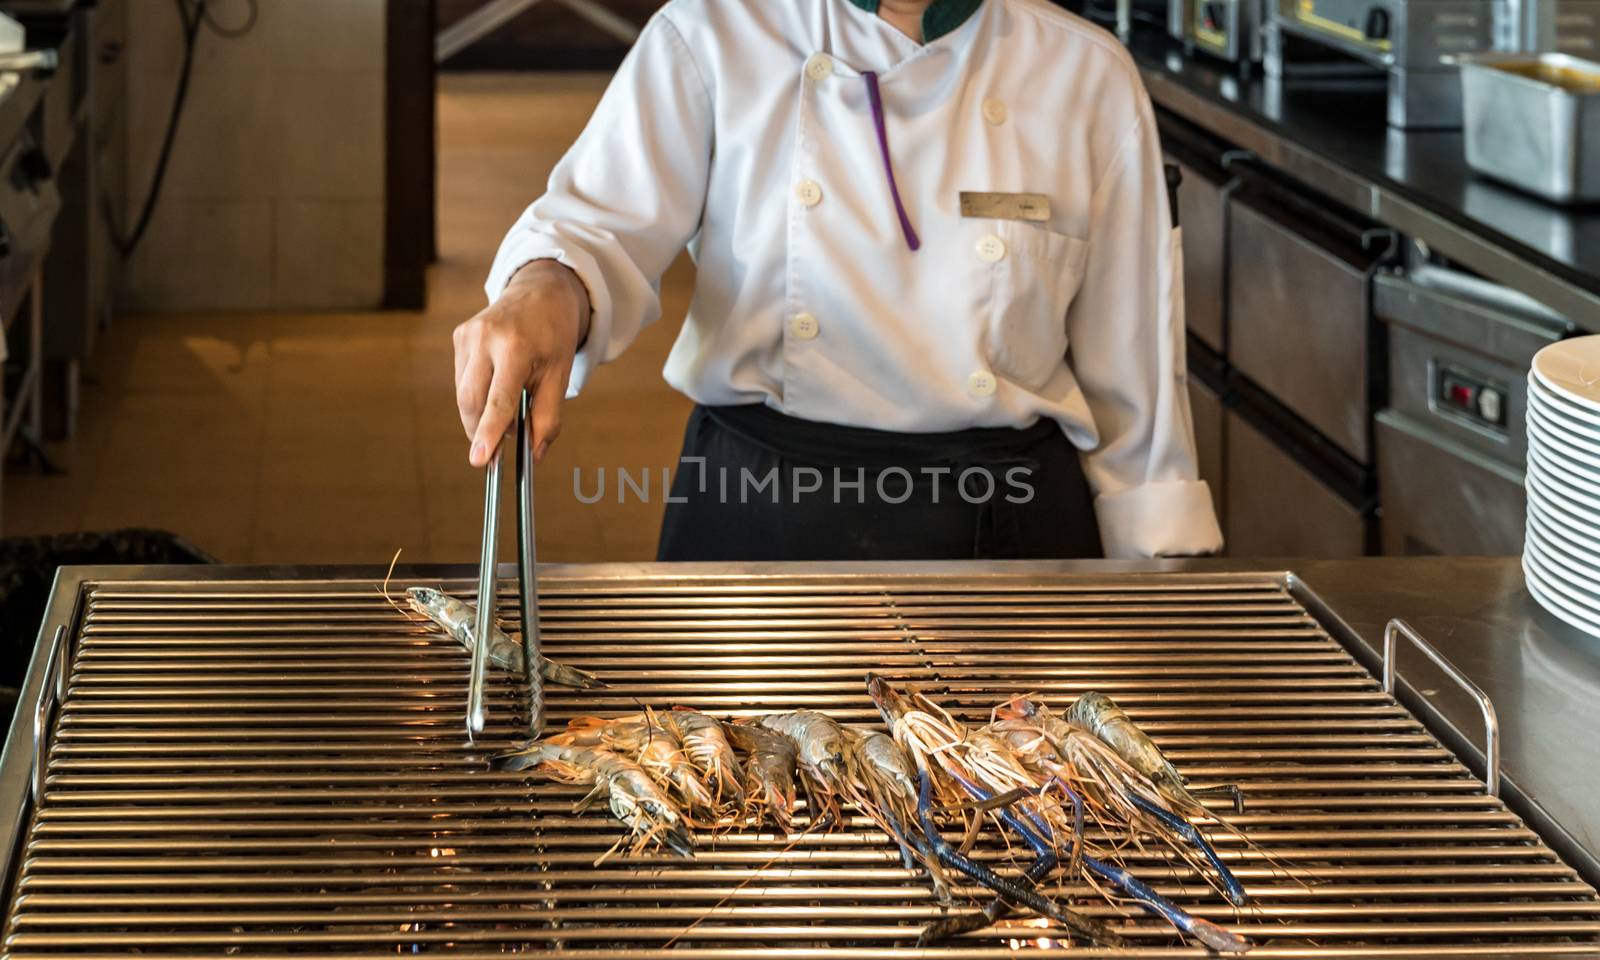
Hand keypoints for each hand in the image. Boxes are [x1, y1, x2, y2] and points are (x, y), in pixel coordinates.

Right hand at [454, 260, 591, 466]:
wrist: (541, 291)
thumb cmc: (554, 336)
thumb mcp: (561, 375)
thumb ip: (548, 417)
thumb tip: (535, 455)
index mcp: (516, 347)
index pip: (499, 400)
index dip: (489, 432)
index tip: (480, 459)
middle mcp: (486, 338)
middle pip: (472, 401)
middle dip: (481, 431)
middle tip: (497, 449)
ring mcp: (468, 335)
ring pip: (463, 394)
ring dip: (480, 414)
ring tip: (506, 410)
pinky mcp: (459, 335)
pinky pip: (462, 380)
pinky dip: (477, 395)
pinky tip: (496, 385)